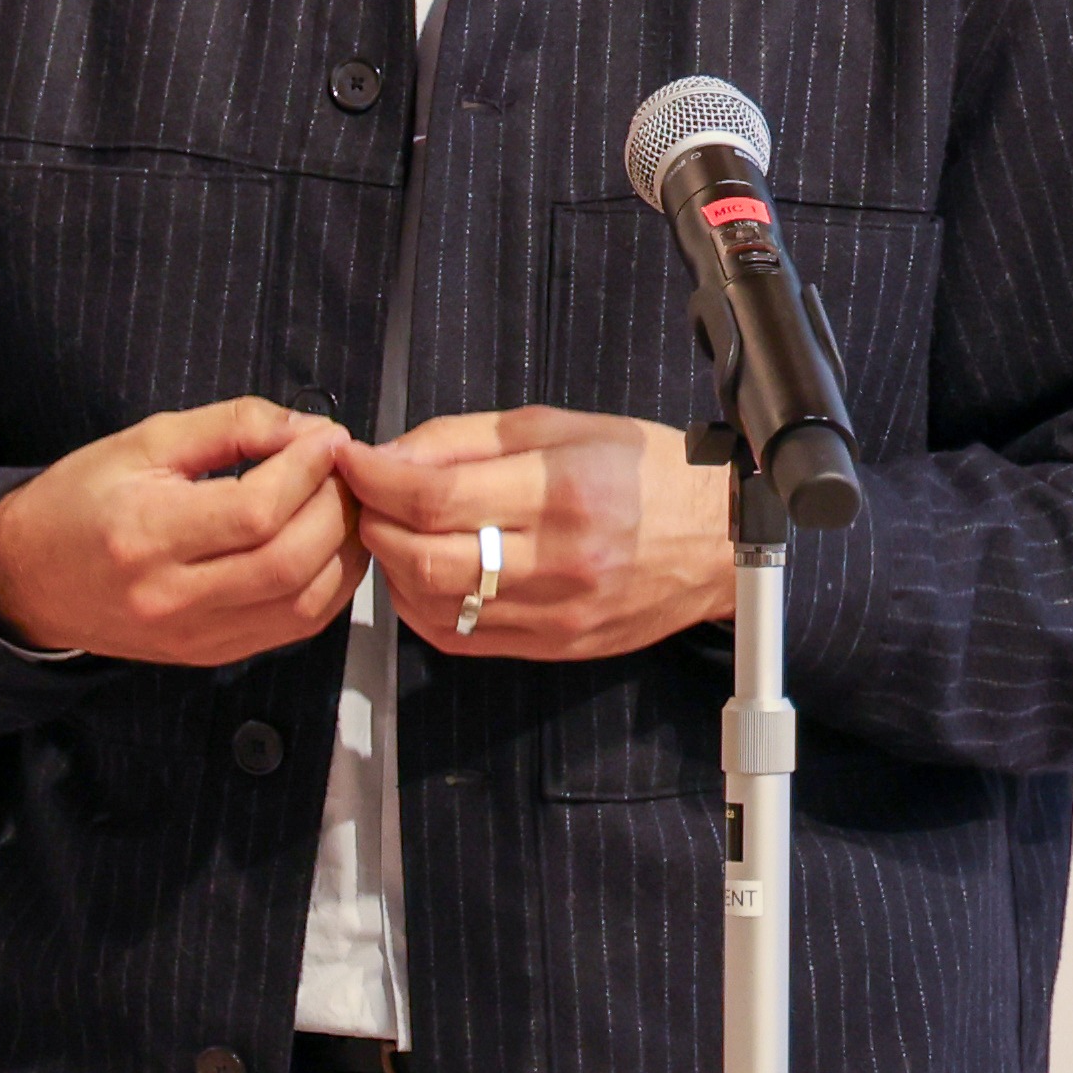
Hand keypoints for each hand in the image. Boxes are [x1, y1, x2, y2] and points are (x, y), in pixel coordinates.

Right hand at [0, 401, 357, 667]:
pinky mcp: (212, 654)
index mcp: (146, 535)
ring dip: (343, 551)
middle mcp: (172, 596)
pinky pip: (294, 627)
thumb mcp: (144, 441)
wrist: (29, 579)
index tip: (328, 439)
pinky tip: (329, 547)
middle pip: (289, 560)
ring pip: (304, 603)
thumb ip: (230, 426)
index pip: (255, 511)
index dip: (307, 470)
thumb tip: (306, 430)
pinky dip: (328, 585)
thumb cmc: (79, 503)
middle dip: (336, 507)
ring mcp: (195, 635)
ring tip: (342, 504)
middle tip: (343, 469)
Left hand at [344, 405, 737, 662]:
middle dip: (373, 523)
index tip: (353, 459)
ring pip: (432, 604)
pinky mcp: (554, 647)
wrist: (719, 540)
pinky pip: (460, 638)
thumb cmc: (649, 472)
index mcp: (562, 492)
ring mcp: (555, 613)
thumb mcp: (561, 425)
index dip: (376, 478)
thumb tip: (391, 455)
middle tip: (366, 496)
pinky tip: (427, 574)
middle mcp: (559, 560)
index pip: (435, 496)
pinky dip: (423, 607)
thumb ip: (468, 438)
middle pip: (422, 557)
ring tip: (395, 530)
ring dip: (391, 566)